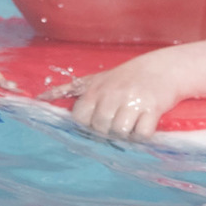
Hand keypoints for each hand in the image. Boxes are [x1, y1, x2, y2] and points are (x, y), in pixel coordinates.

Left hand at [55, 52, 184, 143]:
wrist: (164, 68)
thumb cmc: (126, 76)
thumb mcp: (97, 78)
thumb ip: (70, 89)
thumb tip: (41, 97)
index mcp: (96, 89)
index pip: (80, 118)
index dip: (86, 126)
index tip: (96, 124)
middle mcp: (112, 94)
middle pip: (99, 128)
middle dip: (106, 132)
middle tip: (117, 125)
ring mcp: (132, 101)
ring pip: (119, 132)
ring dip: (125, 135)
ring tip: (131, 126)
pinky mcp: (152, 108)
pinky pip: (142, 134)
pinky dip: (142, 136)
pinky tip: (144, 126)